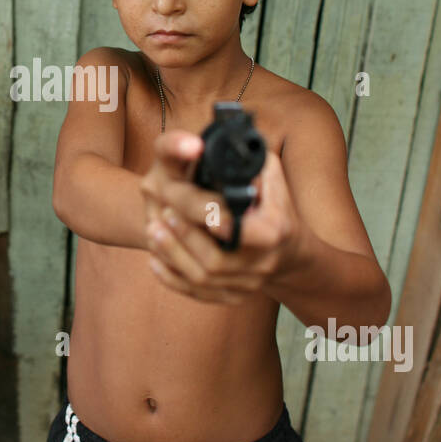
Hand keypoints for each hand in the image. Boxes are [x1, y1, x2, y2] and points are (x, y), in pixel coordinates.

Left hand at [140, 131, 303, 303]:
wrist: (288, 252)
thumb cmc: (273, 205)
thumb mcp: (271, 177)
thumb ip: (253, 162)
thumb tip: (226, 145)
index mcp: (275, 230)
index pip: (241, 230)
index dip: (212, 219)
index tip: (184, 205)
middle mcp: (263, 262)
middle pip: (216, 260)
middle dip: (184, 237)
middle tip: (162, 213)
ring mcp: (247, 284)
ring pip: (203, 279)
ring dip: (173, 255)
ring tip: (153, 231)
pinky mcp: (232, 296)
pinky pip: (197, 294)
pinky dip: (173, 278)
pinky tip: (154, 260)